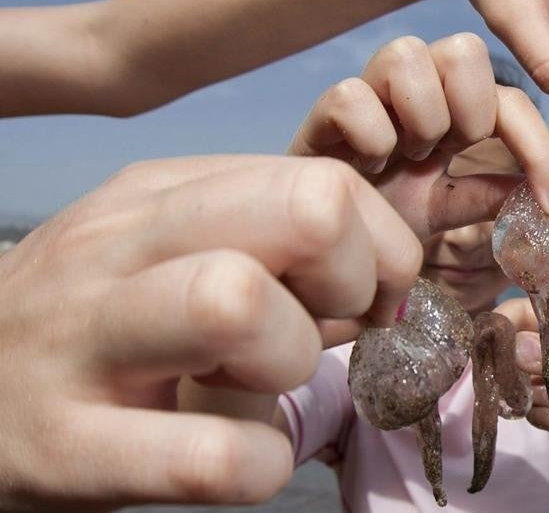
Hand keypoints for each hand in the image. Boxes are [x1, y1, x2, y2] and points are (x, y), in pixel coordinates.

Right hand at [0, 155, 420, 508]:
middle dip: (353, 279)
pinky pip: (212, 456)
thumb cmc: (99, 326)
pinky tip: (239, 461)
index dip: (376, 248)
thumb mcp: (168, 253)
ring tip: (258, 384)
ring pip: (239, 302)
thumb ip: (271, 246)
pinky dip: (258, 465)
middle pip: (305, 210)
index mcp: (160, 195)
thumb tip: (387, 283)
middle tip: (328, 331)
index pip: (325, 181)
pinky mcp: (64, 446)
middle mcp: (118, 247)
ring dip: (290, 359)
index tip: (358, 298)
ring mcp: (83, 341)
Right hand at [288, 32, 548, 219]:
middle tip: (449, 154)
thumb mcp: (448, 210)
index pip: (512, 100)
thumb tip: (546, 198)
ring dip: (418, 118)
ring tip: (405, 158)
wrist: (325, 240)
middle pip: (465, 48)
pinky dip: (369, 138)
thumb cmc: (383, 217)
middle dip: (468, 112)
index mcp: (456, 107)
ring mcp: (370, 91)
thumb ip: (489, 196)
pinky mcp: (325, 109)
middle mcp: (417, 87)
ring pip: (407, 53)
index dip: (539, 147)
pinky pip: (352, 94)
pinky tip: (367, 169)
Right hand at [495, 299, 548, 462]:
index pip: (518, 313)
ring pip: (518, 393)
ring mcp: (548, 381)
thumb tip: (516, 348)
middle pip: (506, 354)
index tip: (492, 349)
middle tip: (536, 388)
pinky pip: (536, 419)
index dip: (501, 327)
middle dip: (516, 377)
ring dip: (546, 405)